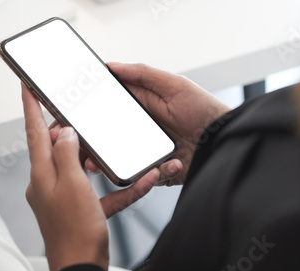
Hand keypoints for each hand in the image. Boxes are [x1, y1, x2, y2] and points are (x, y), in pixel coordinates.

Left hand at [22, 84, 160, 270]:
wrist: (82, 266)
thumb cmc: (74, 231)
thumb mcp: (72, 183)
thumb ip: (68, 153)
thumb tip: (65, 132)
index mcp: (42, 173)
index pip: (34, 131)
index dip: (30, 105)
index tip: (26, 86)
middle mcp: (50, 182)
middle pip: (59, 147)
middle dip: (72, 130)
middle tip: (80, 115)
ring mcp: (66, 196)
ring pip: (83, 167)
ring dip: (100, 158)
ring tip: (112, 149)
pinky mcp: (83, 208)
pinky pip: (104, 191)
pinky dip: (120, 186)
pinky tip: (141, 181)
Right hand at [85, 63, 230, 185]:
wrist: (224, 141)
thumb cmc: (205, 110)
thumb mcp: (175, 85)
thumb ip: (144, 74)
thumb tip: (114, 66)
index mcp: (145, 106)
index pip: (112, 107)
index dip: (93, 111)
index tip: (75, 115)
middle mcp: (144, 130)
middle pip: (110, 137)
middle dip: (94, 143)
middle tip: (81, 146)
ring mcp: (150, 152)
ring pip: (121, 160)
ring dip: (111, 163)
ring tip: (101, 165)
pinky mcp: (159, 170)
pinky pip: (145, 177)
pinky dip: (151, 174)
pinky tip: (169, 164)